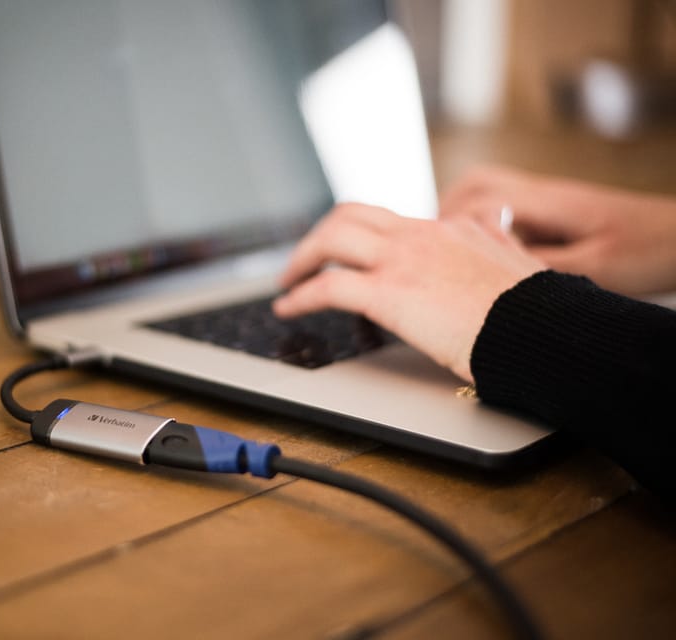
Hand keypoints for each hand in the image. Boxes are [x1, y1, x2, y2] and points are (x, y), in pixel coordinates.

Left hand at [272, 203, 544, 381]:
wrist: (541, 331)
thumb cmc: (534, 309)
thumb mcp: (518, 255)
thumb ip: (497, 233)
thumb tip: (496, 216)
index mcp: (448, 227)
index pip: (388, 219)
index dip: (357, 235)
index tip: (343, 254)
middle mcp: (420, 234)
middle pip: (349, 215)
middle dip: (318, 238)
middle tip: (302, 263)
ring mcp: (402, 259)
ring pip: (331, 238)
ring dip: (301, 260)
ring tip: (288, 284)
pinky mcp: (389, 292)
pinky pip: (328, 286)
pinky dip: (300, 297)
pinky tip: (288, 309)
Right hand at [440, 164, 675, 294]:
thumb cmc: (647, 250)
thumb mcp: (591, 269)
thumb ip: (535, 266)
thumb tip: (485, 272)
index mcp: (543, 202)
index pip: (474, 204)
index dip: (445, 231)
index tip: (428, 257)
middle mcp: (538, 192)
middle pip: (469, 188)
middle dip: (441, 217)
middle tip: (428, 250)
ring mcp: (543, 199)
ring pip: (480, 195)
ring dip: (457, 218)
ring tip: (447, 252)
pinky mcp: (549, 211)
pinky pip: (498, 209)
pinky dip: (477, 226)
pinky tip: (480, 255)